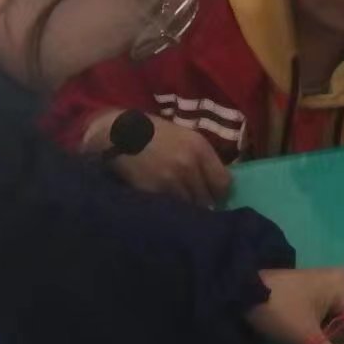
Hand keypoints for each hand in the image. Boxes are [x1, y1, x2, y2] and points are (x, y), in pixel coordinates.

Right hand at [86, 112, 231, 205]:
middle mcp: (189, 165)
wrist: (120, 134)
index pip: (224, 183)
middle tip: (199, 205)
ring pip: (190, 207)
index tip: (215, 196)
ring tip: (183, 208)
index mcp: (200, 148)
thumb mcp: (186, 137)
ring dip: (188, 209)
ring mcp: (171, 180)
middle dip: (205, 203)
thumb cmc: (155, 133)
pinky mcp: (154, 192)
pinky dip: (172, 210)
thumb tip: (216, 182)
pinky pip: (171, 209)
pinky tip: (168, 207)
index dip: (221, 193)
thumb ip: (203, 158)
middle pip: (208, 199)